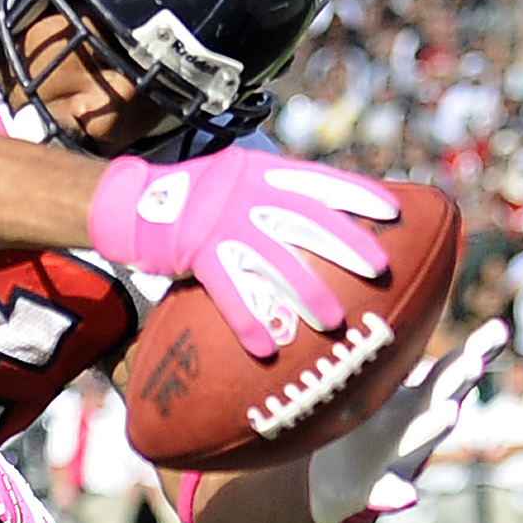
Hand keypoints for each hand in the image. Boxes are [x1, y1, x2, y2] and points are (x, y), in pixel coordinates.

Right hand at [88, 151, 401, 358]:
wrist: (129, 202)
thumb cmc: (188, 200)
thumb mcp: (233, 181)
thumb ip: (268, 194)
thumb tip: (314, 219)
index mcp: (260, 173)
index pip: (317, 179)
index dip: (357, 193)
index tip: (393, 209)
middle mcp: (246, 193)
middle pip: (308, 218)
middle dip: (348, 243)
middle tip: (381, 270)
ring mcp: (222, 223)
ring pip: (276, 260)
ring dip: (308, 292)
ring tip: (335, 322)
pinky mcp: (197, 253)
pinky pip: (229, 292)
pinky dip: (249, 321)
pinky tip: (266, 349)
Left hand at [305, 323, 512, 522]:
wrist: (337, 486)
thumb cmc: (370, 427)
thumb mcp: (390, 388)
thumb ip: (407, 357)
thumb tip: (420, 301)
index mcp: (419, 400)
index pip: (451, 371)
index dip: (475, 350)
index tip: (499, 331)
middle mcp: (417, 427)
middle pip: (441, 399)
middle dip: (457, 381)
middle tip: (474, 362)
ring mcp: (400, 459)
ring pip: (420, 441)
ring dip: (434, 427)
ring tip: (449, 412)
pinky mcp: (377, 491)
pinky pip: (388, 493)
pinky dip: (397, 494)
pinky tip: (406, 496)